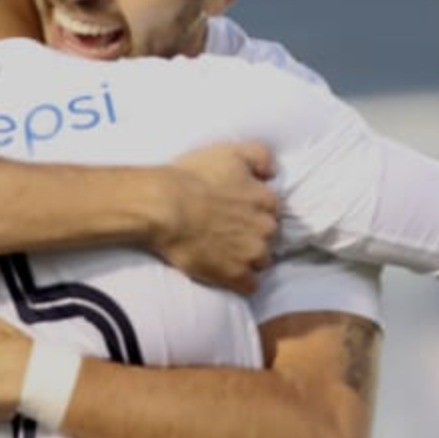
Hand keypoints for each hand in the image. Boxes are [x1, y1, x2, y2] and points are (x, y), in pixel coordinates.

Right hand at [154, 141, 279, 294]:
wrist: (165, 206)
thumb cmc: (193, 177)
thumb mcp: (230, 152)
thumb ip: (260, 156)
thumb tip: (272, 172)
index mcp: (266, 200)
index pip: (273, 211)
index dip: (255, 212)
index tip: (239, 213)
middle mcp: (266, 228)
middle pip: (270, 237)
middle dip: (254, 236)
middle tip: (229, 233)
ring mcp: (251, 254)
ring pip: (262, 262)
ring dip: (249, 259)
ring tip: (226, 254)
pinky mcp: (235, 275)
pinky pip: (250, 285)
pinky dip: (241, 282)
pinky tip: (225, 272)